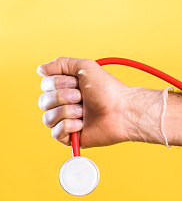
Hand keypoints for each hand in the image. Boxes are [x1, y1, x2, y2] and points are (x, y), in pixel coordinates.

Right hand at [38, 57, 164, 147]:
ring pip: (47, 118)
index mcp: (67, 88)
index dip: (59, 83)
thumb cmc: (108, 90)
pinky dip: (67, 126)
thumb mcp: (85, 67)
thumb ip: (62, 63)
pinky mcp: (72, 137)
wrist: (122, 110)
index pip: (45, 85)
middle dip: (62, 97)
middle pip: (43, 101)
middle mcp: (65, 104)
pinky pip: (55, 133)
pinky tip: (81, 124)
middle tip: (82, 97)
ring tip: (84, 112)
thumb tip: (40, 69)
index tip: (78, 83)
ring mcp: (68, 121)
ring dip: (66, 112)